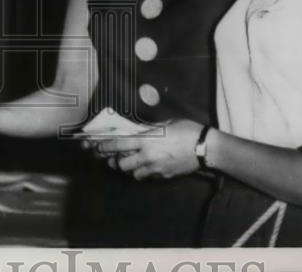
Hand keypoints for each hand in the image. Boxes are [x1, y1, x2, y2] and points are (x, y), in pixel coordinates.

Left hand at [89, 119, 203, 179]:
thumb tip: (135, 130)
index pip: (117, 145)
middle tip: (112, 155)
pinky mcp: (163, 176)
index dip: (103, 146)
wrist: (205, 148)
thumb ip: (147, 129)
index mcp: (145, 140)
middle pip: (120, 164)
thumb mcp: (164, 124)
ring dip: (128, 168)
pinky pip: (147, 176)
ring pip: (132, 173)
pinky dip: (143, 172)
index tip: (96, 146)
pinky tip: (146, 165)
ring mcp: (155, 168)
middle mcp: (147, 156)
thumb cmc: (186, 130)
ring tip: (129, 161)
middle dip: (114, 160)